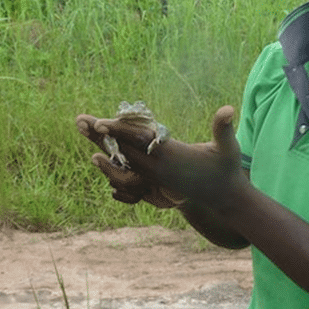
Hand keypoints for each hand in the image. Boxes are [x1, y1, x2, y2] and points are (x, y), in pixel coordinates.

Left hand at [77, 106, 246, 210]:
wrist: (224, 199)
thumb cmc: (227, 170)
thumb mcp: (229, 148)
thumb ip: (224, 128)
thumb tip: (229, 108)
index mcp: (171, 157)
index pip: (139, 140)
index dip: (119, 131)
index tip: (99, 122)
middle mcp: (157, 168)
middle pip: (122, 148)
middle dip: (100, 134)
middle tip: (79, 120)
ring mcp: (154, 177)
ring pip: (121, 160)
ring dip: (102, 145)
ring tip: (85, 131)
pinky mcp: (154, 182)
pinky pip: (128, 170)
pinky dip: (113, 160)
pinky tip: (101, 153)